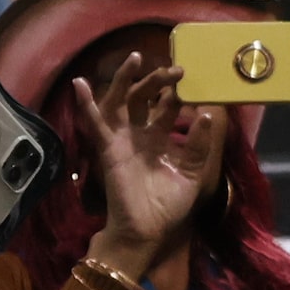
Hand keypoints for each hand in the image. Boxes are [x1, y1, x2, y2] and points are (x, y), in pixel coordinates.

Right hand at [74, 52, 216, 277]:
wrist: (147, 231)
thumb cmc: (168, 206)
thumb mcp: (192, 173)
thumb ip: (199, 145)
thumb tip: (209, 115)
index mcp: (159, 140)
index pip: (167, 108)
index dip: (178, 93)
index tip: (192, 78)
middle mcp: (139, 134)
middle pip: (144, 99)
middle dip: (158, 81)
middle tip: (176, 70)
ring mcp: (122, 139)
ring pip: (120, 102)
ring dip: (126, 80)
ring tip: (135, 58)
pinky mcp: (108, 148)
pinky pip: (95, 122)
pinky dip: (86, 103)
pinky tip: (80, 84)